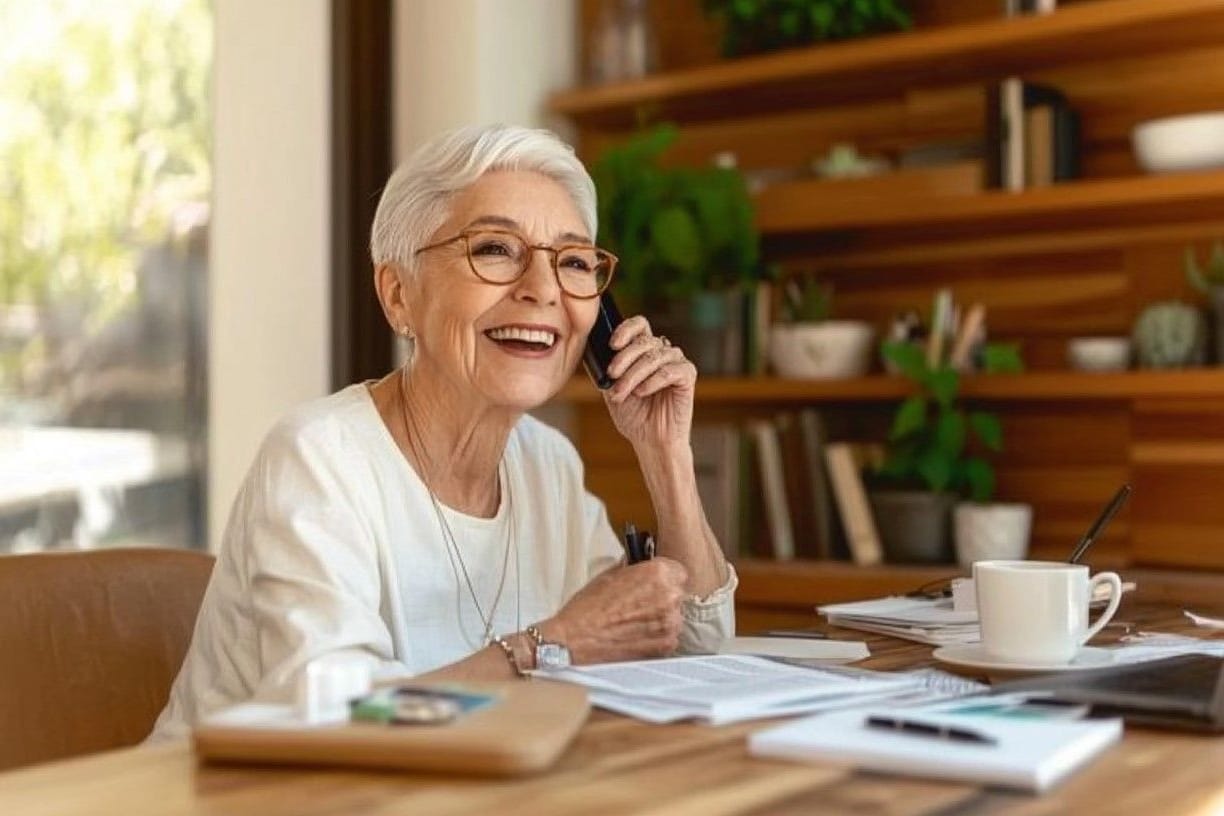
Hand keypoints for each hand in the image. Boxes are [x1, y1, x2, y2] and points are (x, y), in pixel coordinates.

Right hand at [543, 558, 688, 663]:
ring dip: (661, 617)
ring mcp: (669, 624)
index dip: (665, 576)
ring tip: (635, 621)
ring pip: (674, 616)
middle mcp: (668, 597)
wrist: (575, 640)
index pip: (678, 570)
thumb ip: (632, 568)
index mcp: (657, 574)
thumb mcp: (609, 575)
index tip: (656, 581)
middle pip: (677, 593)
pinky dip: (657, 636)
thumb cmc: (587, 609)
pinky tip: (636, 634)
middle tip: (641, 602)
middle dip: (662, 596)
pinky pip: (669, 637)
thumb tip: (638, 564)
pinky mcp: (665, 646)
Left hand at [603, 316, 696, 449]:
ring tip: (622, 393)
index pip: (639, 325)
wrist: (649, 440)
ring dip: (634, 375)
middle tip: (612, 375)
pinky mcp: (687, 376)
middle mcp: (661, 352)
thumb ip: (606, 369)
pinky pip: (670, 371)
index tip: (612, 344)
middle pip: (644, 341)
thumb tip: (592, 351)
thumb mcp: (611, 389)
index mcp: (644, 350)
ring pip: (655, 356)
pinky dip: (653, 381)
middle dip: (624, 358)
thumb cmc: (632, 414)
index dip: (626, 329)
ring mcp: (676, 362)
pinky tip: (642, 392)